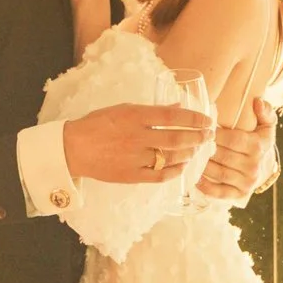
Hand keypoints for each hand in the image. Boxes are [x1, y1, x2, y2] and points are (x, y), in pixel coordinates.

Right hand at [63, 103, 214, 183]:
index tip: (207, 121)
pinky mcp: (131, 175)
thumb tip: (177, 107)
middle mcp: (137, 137)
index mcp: (135, 117)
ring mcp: (135, 158)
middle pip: (177, 139)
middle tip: (208, 136)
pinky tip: (181, 166)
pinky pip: (160, 175)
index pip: (173, 117)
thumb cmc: (97, 125)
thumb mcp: (123, 109)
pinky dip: (174, 171)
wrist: (73, 148)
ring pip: (171, 158)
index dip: (194, 119)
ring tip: (195, 150)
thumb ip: (151, 110)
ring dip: (188, 154)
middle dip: (197, 137)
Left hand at [198, 97, 278, 202]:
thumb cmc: (259, 139)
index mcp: (258, 146)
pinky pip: (220, 192)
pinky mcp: (239, 194)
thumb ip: (264, 111)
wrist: (263, 164)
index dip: (216, 134)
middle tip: (190, 142)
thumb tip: (257, 102)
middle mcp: (253, 166)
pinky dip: (206, 187)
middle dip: (206, 149)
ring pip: (219, 174)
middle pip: (223, 157)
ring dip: (202, 166)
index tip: (203, 129)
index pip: (233, 139)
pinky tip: (195, 178)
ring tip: (190, 157)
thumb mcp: (266, 124)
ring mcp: (247, 182)